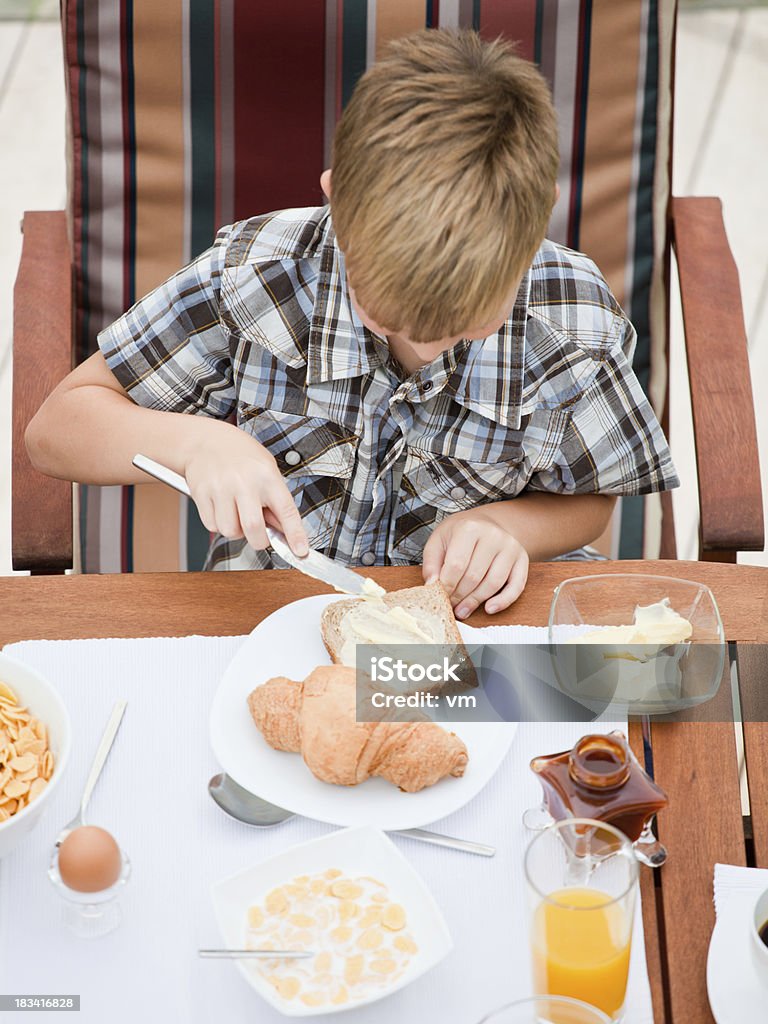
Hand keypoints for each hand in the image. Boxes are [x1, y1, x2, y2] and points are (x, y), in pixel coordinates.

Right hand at [182, 421, 307, 554]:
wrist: (206, 441)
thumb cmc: (241, 456)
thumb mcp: (268, 470)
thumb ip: (276, 500)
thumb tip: (284, 530)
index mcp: (267, 476)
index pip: (286, 511)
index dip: (295, 534)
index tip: (301, 551)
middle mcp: (244, 482)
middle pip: (253, 528)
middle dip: (259, 540)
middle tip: (259, 534)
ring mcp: (221, 488)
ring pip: (230, 531)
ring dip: (236, 531)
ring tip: (236, 513)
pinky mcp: (201, 494)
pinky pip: (211, 526)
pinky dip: (218, 524)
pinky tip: (222, 508)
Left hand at [421, 510, 528, 617]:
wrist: (487, 522)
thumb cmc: (459, 534)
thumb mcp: (439, 540)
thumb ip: (432, 563)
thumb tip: (432, 586)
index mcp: (469, 528)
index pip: (456, 564)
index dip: (446, 586)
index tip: (439, 597)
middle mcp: (493, 535)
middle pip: (474, 576)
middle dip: (459, 596)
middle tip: (450, 606)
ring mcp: (510, 547)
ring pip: (493, 583)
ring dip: (476, 601)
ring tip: (463, 610)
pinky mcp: (522, 559)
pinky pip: (516, 586)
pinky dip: (504, 601)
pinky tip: (489, 608)